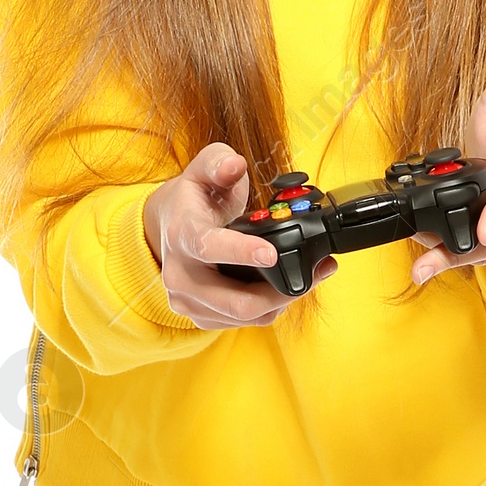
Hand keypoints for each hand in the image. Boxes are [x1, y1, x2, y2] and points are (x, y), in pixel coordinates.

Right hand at [142, 142, 336, 326]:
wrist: (168, 227)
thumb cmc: (192, 199)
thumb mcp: (202, 169)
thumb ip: (219, 162)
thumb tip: (234, 165)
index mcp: (182, 235)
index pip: (209, 248)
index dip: (241, 252)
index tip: (271, 253)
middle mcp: (180, 275)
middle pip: (236, 301)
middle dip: (281, 290)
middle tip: (317, 272)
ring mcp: (189, 301)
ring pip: (245, 316)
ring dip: (283, 301)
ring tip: (312, 277)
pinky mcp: (202, 317)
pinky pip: (245, 323)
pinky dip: (271, 309)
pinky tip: (285, 289)